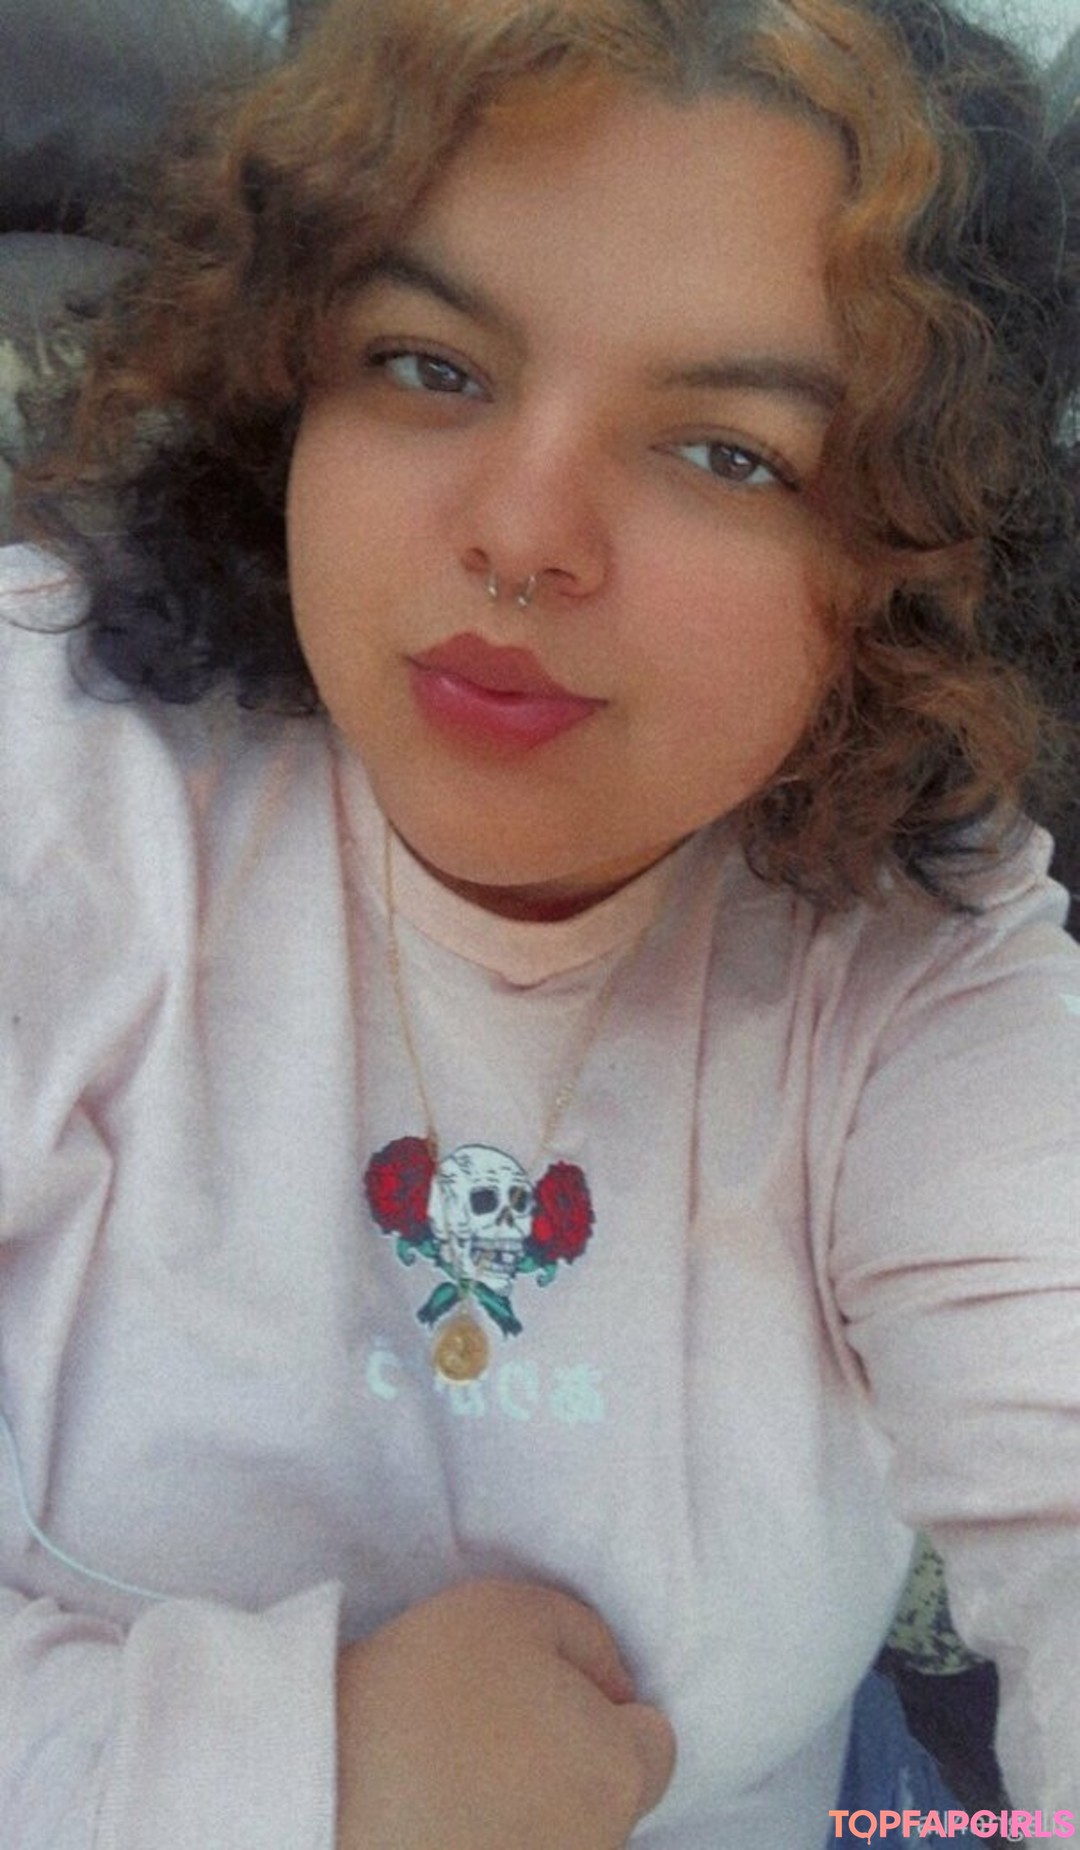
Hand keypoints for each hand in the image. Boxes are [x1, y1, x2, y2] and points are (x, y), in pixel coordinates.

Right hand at [335, 1578, 675, 1848]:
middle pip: (606, 1792)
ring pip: (558, 1830)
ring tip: (454, 1770)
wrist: (323, 1783)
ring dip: (527, 1803)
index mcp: (618, 1773)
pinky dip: (485, 1834)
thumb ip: (589, 1637)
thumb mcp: (517, 1607)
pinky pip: (509, 1849)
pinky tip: (438, 1812)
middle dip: (567, 1759)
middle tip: (491, 1727)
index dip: (606, 1707)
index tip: (543, 1693)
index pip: (654, 1743)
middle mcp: (600, 1845)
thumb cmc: (426, 1688)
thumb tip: (613, 1683)